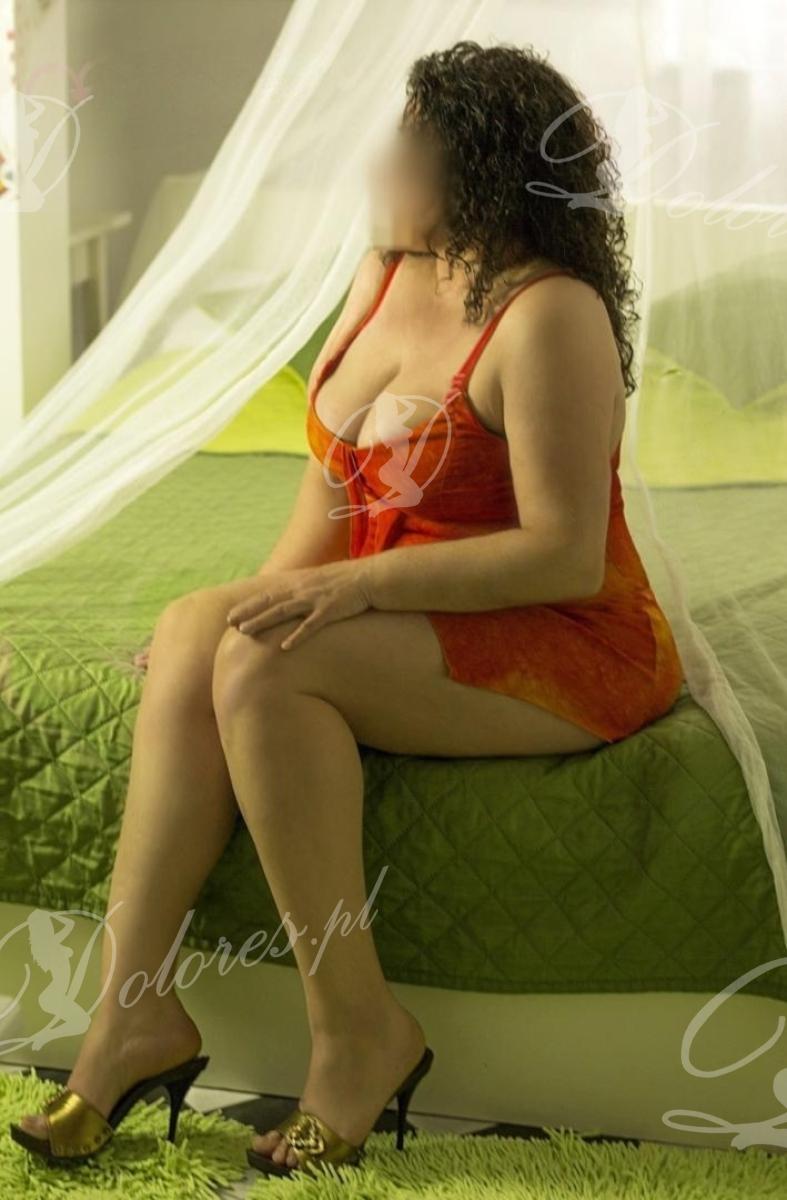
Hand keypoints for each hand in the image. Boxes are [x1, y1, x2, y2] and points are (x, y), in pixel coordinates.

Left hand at [226, 562, 371, 649]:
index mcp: (300, 583)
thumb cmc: (347, 582)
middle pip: (270, 601)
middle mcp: (303, 589)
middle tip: (229, 623)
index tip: (232, 613)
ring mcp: (316, 599)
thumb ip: (304, 589)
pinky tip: (284, 646)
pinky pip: (311, 625)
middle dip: (248, 612)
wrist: (372, 578)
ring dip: (263, 621)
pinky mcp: (330, 610)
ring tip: (245, 632)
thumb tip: (291, 598)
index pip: (268, 593)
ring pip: (283, 612)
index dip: (249, 604)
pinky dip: (297, 635)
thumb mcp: (321, 581)